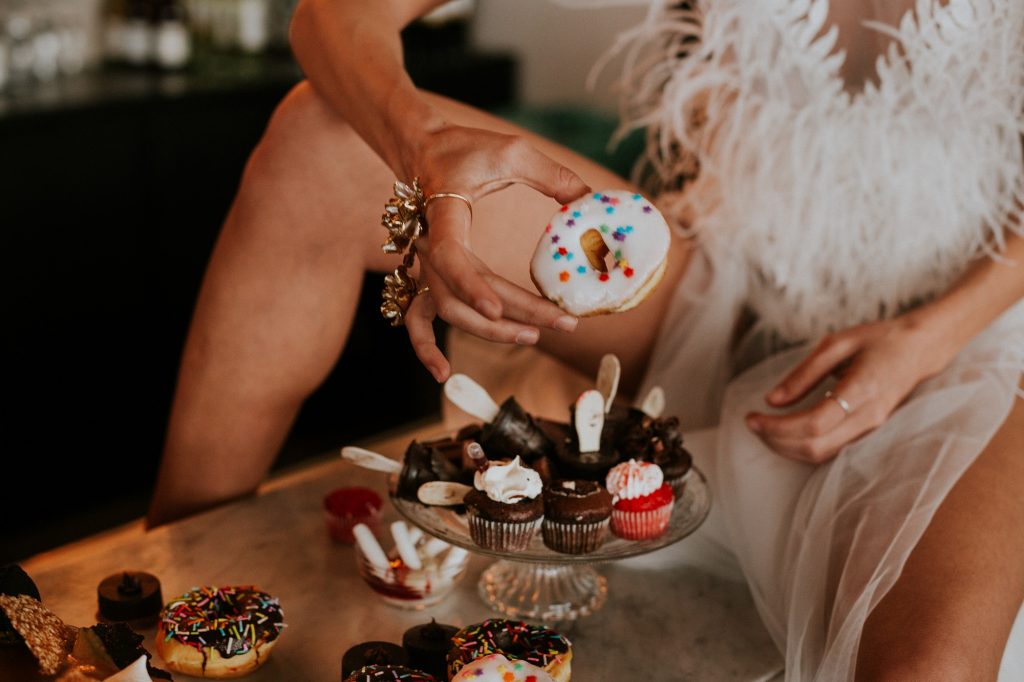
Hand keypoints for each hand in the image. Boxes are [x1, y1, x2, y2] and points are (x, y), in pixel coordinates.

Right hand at [400, 124, 589, 380]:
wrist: (420, 149)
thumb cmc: (464, 147)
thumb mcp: (510, 151)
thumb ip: (551, 175)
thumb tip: (592, 200)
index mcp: (443, 214)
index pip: (452, 257)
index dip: (473, 286)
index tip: (500, 309)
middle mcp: (427, 245)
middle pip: (460, 295)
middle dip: (511, 314)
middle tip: (561, 323)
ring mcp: (423, 264)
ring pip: (448, 311)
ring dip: (488, 331)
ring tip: (533, 337)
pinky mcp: (427, 274)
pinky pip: (418, 317)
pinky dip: (426, 347)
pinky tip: (443, 372)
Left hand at [745, 315, 957, 462]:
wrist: (920, 350)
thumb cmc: (877, 340)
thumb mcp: (836, 344)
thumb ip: (803, 374)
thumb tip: (771, 401)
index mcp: (862, 391)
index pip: (813, 424)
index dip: (777, 426)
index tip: (751, 417)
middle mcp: (868, 417)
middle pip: (814, 446)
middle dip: (776, 440)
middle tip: (752, 423)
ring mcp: (871, 429)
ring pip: (822, 455)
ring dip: (786, 448)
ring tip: (763, 428)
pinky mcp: (867, 434)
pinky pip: (831, 451)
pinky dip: (802, 447)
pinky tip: (784, 432)